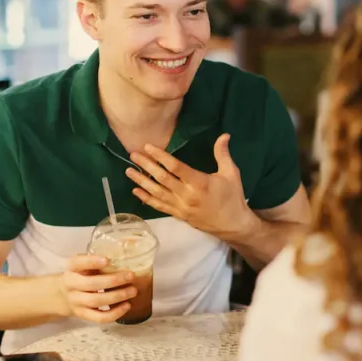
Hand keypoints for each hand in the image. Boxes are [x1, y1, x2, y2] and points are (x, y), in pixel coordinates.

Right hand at [58, 255, 136, 322]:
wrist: (62, 296)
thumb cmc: (80, 275)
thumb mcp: (83, 264)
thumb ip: (97, 260)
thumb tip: (127, 252)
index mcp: (72, 268)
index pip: (78, 263)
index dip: (92, 261)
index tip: (107, 259)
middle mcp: (71, 284)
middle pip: (91, 284)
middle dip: (113, 280)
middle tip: (131, 276)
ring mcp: (76, 302)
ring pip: (96, 301)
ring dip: (117, 296)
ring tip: (133, 291)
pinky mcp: (83, 315)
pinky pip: (99, 318)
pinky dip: (114, 313)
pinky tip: (127, 306)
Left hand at [127, 133, 257, 239]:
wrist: (233, 225)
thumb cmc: (232, 197)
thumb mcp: (231, 174)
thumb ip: (223, 154)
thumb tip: (224, 135)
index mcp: (199, 183)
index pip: (175, 167)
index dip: (160, 156)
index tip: (148, 147)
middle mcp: (187, 195)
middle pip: (162, 178)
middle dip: (146, 166)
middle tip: (133, 155)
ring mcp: (180, 207)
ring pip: (157, 192)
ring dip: (141, 181)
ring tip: (129, 171)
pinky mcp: (178, 215)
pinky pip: (159, 206)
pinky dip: (146, 199)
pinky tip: (136, 191)